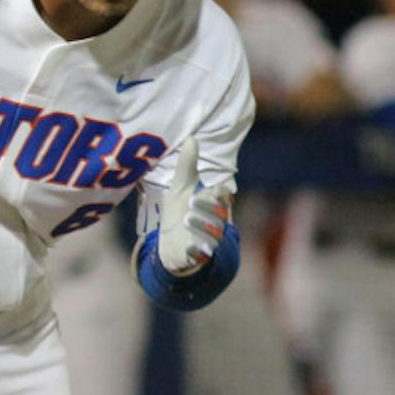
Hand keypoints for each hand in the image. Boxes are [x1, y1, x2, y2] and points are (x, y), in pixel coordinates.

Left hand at [158, 138, 233, 275]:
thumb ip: (187, 165)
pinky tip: (188, 248)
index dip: (221, 195)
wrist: (172, 243)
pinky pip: (199, 256)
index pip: (222, 198)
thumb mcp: (180, 188)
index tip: (218, 190)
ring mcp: (205, 241)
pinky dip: (196, 253)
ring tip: (187, 219)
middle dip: (208, 210)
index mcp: (212, 205)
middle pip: (217, 216)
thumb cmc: (181, 211)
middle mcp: (213, 223)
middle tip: (192, 202)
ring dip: (201, 228)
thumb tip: (191, 138)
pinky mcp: (195, 256)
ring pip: (211, 236)